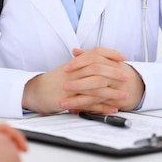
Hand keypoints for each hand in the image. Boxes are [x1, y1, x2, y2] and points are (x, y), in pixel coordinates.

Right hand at [22, 47, 141, 113]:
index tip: (122, 57)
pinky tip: (112, 109)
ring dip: (112, 92)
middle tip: (126, 76)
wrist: (34, 91)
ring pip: (95, 87)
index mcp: (75, 63)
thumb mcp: (68, 67)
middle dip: (114, 72)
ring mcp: (71, 86)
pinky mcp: (69, 100)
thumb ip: (83, 61)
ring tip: (124, 95)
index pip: (95, 53)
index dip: (110, 54)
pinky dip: (102, 107)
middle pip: (97, 68)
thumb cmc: (53, 80)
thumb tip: (99, 56)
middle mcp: (74, 72)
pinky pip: (89, 104)